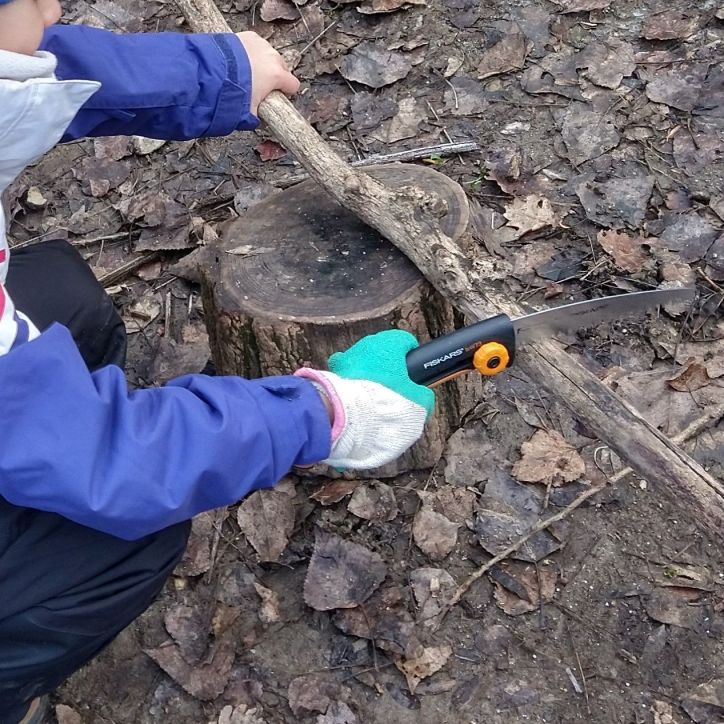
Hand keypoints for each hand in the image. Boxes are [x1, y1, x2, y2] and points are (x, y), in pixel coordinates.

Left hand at [235, 31, 299, 115]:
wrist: (211, 72)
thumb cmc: (232, 91)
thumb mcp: (248, 113)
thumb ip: (258, 117)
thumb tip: (257, 121)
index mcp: (276, 76)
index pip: (293, 85)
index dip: (287, 92)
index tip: (279, 95)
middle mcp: (271, 57)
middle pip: (282, 68)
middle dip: (275, 76)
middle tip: (261, 86)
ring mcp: (260, 44)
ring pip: (269, 55)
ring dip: (263, 63)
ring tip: (249, 73)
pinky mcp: (247, 36)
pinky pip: (256, 46)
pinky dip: (251, 53)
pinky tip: (241, 61)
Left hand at [296, 331, 434, 469]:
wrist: (353, 417)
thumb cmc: (389, 403)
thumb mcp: (419, 402)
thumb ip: (423, 395)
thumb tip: (422, 396)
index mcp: (389, 343)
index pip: (404, 340)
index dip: (411, 356)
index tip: (413, 371)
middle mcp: (367, 343)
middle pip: (382, 349)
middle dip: (388, 364)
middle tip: (395, 386)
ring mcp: (347, 355)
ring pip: (362, 359)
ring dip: (367, 371)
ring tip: (373, 395)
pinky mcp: (333, 371)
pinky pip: (345, 372)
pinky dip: (350, 381)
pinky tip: (355, 397)